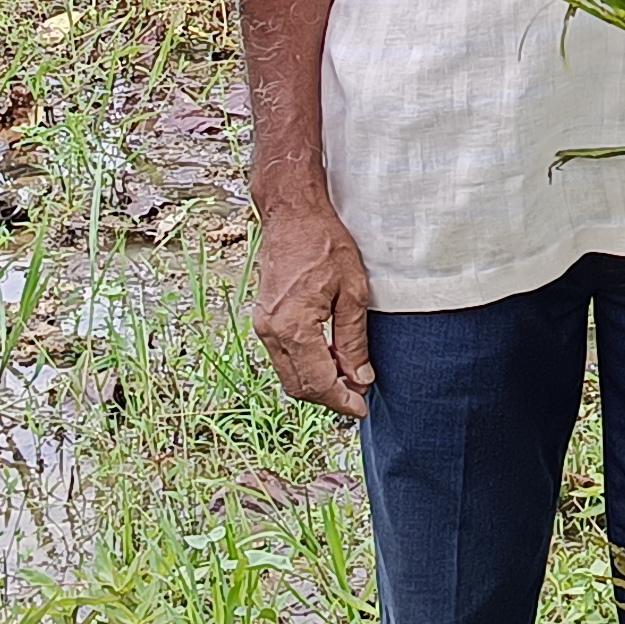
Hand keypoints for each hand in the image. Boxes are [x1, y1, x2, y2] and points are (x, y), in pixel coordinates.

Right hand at [252, 195, 374, 417]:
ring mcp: (263, 326)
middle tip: (358, 396)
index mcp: (293, 327)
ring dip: (316, 383)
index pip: (318, 381)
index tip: (361, 408)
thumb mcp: (354, 291)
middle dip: (329, 397)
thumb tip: (359, 376)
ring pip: (288, 375)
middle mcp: (271, 331)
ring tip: (348, 378)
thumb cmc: (325, 243)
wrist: (292, 214)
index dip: (342, 400)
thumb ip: (353, 339)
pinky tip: (329, 358)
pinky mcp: (264, 319)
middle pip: (298, 386)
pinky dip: (305, 366)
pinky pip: (283, 357)